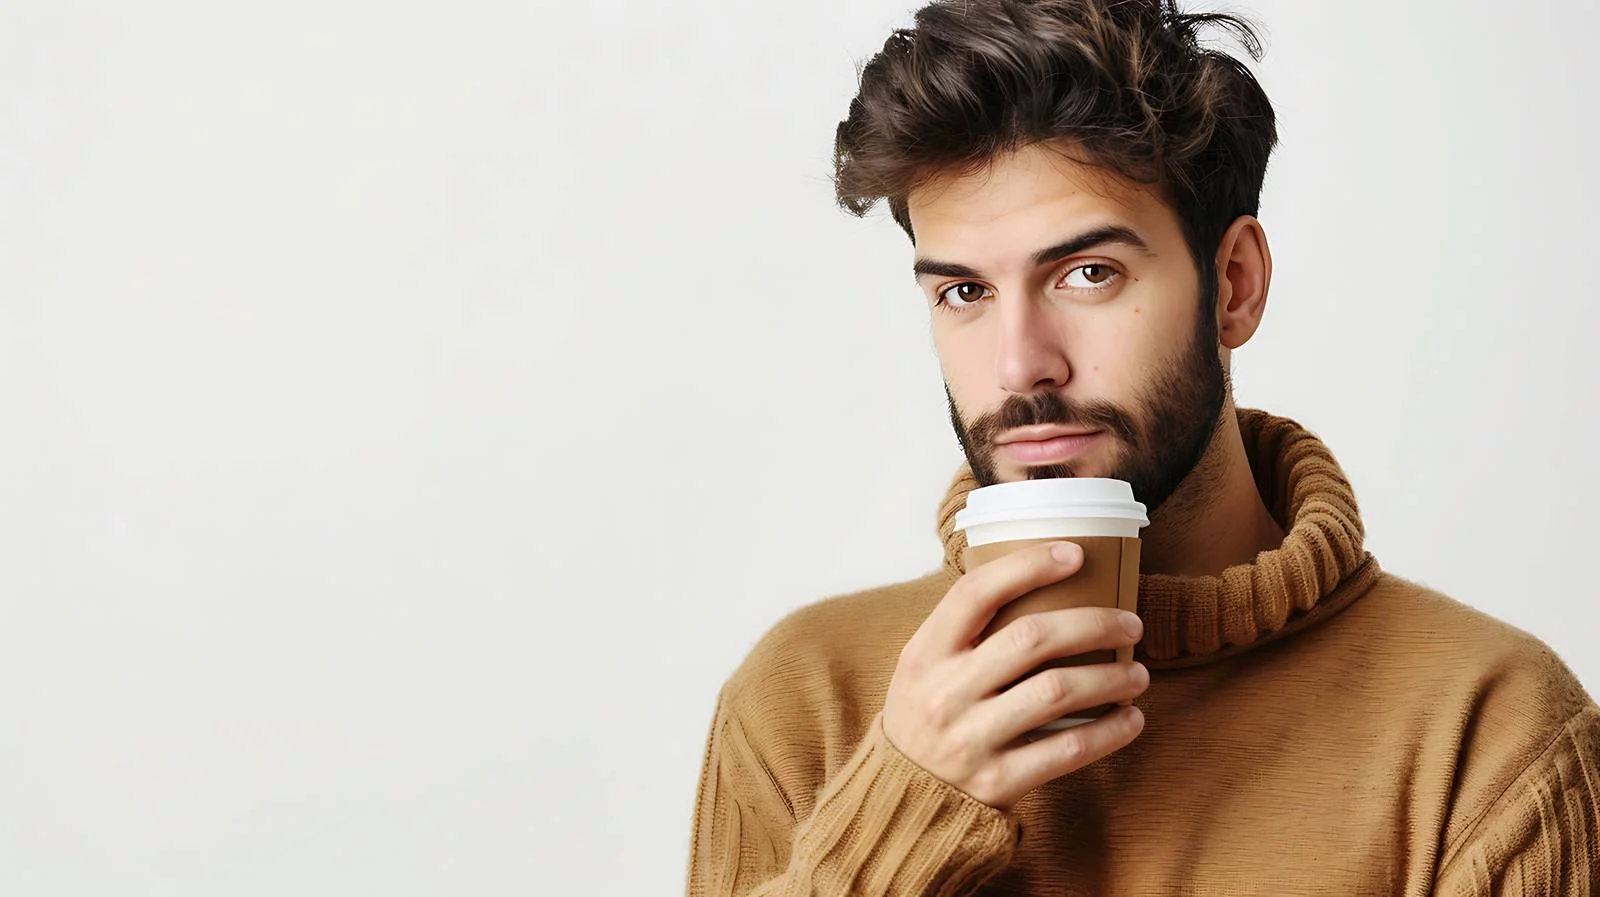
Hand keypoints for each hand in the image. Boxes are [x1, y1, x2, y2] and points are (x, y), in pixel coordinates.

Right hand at [881, 541, 1148, 810]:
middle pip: (1031, 639)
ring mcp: (971, 739)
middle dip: (1093, 624)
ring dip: (1110, 677)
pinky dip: (1110, 732)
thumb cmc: (926, 713)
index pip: (975, 593)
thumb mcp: (924, 665)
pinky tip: (1131, 719)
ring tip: (1138, 672)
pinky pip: (1067, 751)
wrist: (904, 795)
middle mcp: (946, 693)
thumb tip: (1040, 580)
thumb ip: (966, 631)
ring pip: (1057, 693)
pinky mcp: (998, 781)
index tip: (1075, 554)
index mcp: (926, 654)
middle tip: (1130, 623)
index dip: (1027, 566)